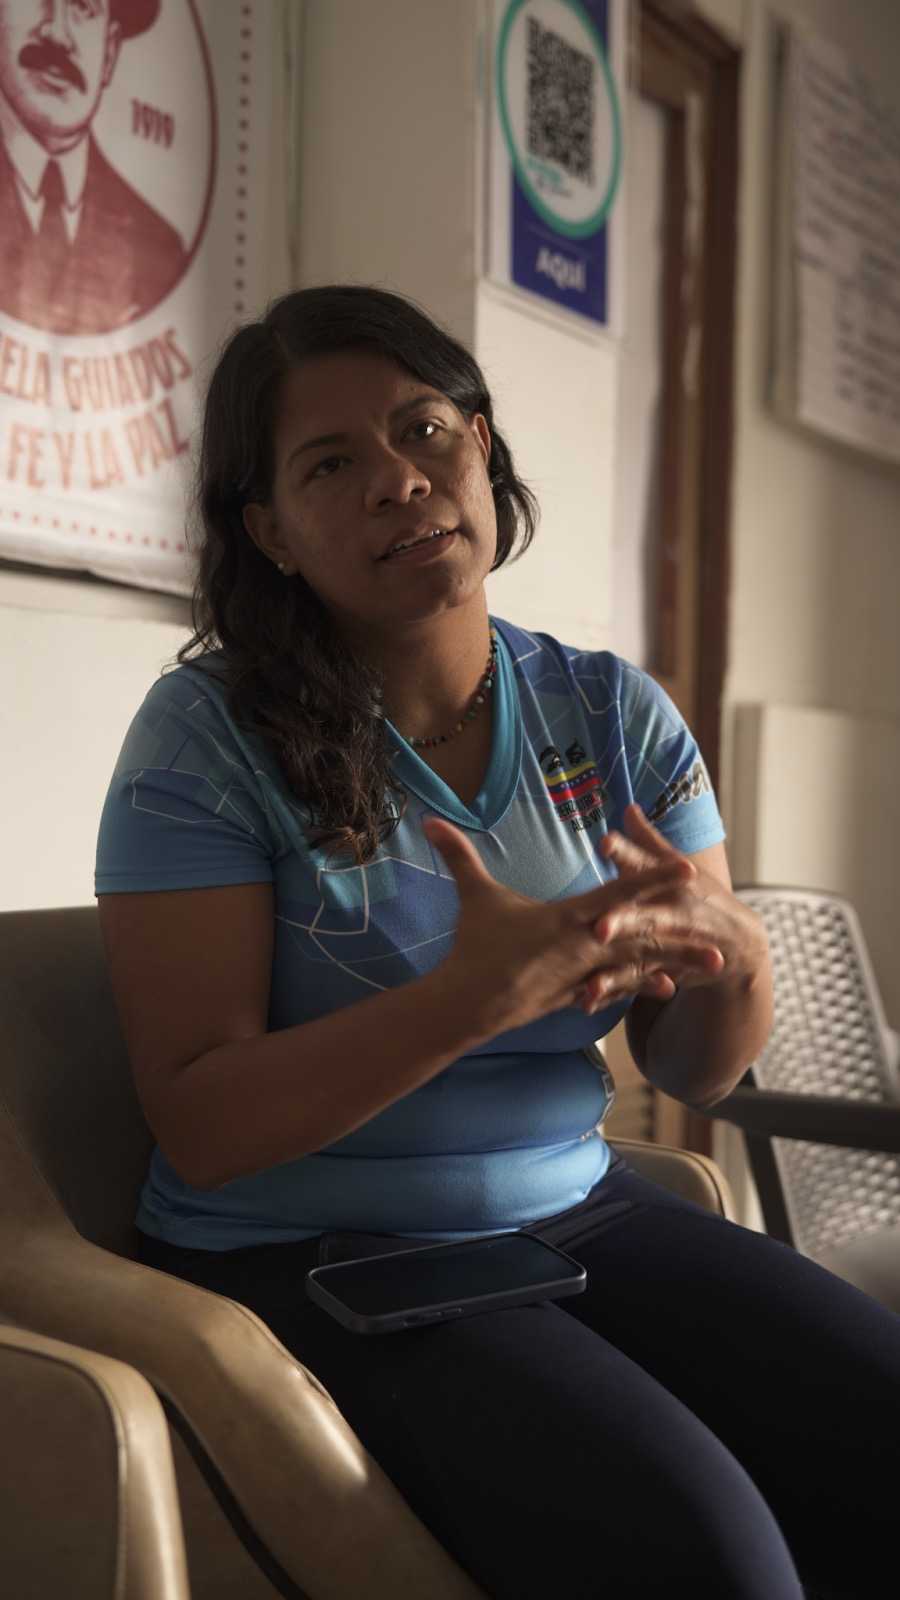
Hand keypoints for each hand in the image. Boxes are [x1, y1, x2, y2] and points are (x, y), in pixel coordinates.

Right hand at [423, 813, 715, 1038]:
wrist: (470, 1004)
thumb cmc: (474, 947)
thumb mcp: (472, 897)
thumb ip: (457, 855)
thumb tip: (428, 819)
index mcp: (568, 917)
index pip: (620, 894)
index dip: (655, 878)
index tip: (687, 869)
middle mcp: (585, 946)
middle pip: (644, 934)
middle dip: (683, 929)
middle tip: (721, 927)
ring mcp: (585, 973)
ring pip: (641, 965)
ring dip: (678, 962)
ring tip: (714, 962)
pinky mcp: (580, 993)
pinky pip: (620, 988)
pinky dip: (646, 984)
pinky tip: (672, 986)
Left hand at [577, 805, 759, 1014]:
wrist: (740, 943)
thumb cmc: (700, 894)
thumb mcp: (677, 866)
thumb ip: (648, 841)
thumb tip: (629, 808)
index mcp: (670, 880)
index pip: (645, 864)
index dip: (626, 853)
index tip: (605, 843)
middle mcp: (673, 912)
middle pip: (645, 916)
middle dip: (623, 922)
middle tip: (599, 928)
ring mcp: (673, 945)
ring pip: (641, 957)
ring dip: (617, 968)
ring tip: (592, 982)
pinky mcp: (667, 970)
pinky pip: (637, 982)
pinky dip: (614, 991)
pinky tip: (588, 998)